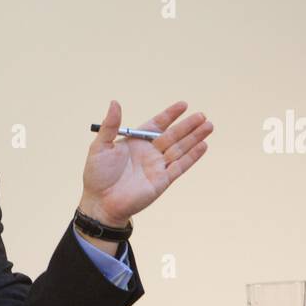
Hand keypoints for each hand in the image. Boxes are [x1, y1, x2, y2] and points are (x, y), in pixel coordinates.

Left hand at [80, 100, 212, 225]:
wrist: (100, 203)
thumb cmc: (97, 176)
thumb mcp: (100, 147)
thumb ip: (110, 125)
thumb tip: (114, 102)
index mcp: (136, 142)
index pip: (157, 125)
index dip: (170, 115)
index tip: (183, 104)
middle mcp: (149, 153)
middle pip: (173, 136)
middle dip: (188, 125)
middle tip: (202, 115)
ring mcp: (157, 167)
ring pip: (180, 149)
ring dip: (194, 138)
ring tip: (209, 125)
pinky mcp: (162, 181)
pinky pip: (180, 166)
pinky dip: (192, 156)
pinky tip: (203, 146)